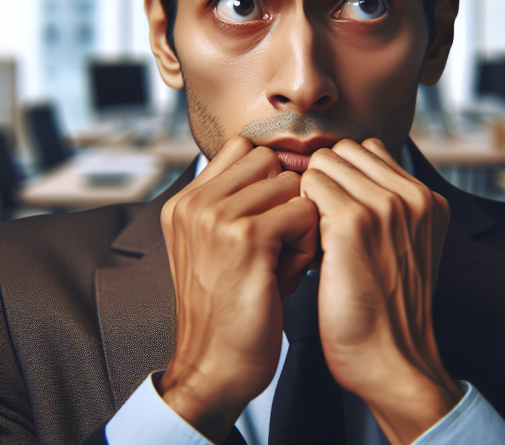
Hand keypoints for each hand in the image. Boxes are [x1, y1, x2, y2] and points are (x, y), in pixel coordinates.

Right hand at [159, 136, 317, 441]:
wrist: (213, 366)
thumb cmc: (228, 307)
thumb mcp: (216, 246)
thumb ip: (234, 202)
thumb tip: (280, 168)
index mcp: (186, 201)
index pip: (242, 149)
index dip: (268, 178)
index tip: (271, 215)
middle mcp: (196, 202)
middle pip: (270, 161)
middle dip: (286, 195)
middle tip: (278, 240)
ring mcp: (218, 216)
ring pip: (292, 183)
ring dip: (299, 220)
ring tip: (282, 259)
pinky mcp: (246, 237)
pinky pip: (304, 212)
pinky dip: (306, 243)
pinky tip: (288, 274)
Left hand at [301, 138, 460, 444]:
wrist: (392, 361)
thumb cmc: (388, 310)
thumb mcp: (405, 249)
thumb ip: (388, 209)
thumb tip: (346, 179)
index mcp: (426, 199)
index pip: (368, 151)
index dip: (341, 176)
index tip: (332, 207)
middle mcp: (412, 195)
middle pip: (345, 150)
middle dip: (325, 178)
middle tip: (319, 218)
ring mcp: (386, 205)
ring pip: (324, 161)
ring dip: (310, 191)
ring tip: (313, 231)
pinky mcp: (355, 222)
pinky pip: (309, 184)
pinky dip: (299, 208)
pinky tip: (306, 242)